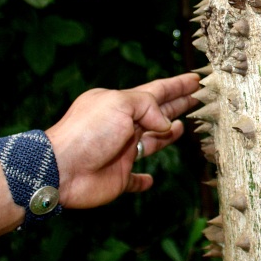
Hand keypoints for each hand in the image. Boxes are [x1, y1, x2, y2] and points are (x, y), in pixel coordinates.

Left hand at [45, 73, 199, 208]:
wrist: (62, 168)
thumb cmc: (88, 132)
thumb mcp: (119, 104)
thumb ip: (147, 107)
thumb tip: (166, 124)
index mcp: (121, 104)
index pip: (156, 92)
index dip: (177, 86)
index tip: (196, 79)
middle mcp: (123, 126)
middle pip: (157, 113)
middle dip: (177, 104)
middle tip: (198, 98)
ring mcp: (121, 152)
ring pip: (151, 142)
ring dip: (166, 135)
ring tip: (181, 128)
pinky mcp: (119, 177)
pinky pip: (135, 179)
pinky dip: (143, 181)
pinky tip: (150, 179)